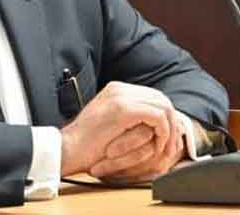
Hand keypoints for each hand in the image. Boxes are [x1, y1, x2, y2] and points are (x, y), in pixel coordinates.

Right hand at [60, 81, 176, 175]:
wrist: (66, 150)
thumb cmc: (85, 145)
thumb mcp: (109, 124)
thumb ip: (127, 117)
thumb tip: (150, 123)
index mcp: (116, 90)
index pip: (151, 95)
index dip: (164, 115)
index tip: (168, 136)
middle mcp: (119, 89)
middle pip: (159, 97)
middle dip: (171, 121)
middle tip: (173, 143)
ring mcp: (120, 97)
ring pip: (162, 105)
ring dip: (169, 128)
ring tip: (167, 147)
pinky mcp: (123, 110)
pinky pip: (157, 116)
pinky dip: (163, 132)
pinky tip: (159, 145)